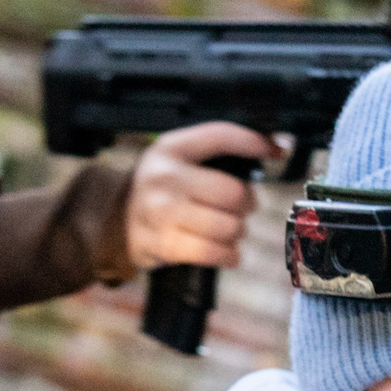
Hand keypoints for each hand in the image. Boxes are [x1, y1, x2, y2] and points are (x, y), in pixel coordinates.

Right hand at [125, 122, 282, 271]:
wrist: (114, 222)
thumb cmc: (160, 191)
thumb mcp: (177, 160)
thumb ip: (217, 154)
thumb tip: (275, 147)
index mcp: (171, 148)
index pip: (220, 136)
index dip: (254, 142)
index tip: (277, 150)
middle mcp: (164, 177)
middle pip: (233, 192)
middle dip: (247, 204)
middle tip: (241, 208)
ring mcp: (162, 212)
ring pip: (228, 226)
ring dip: (237, 232)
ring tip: (228, 229)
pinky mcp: (163, 244)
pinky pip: (214, 252)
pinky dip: (229, 255)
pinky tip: (227, 251)